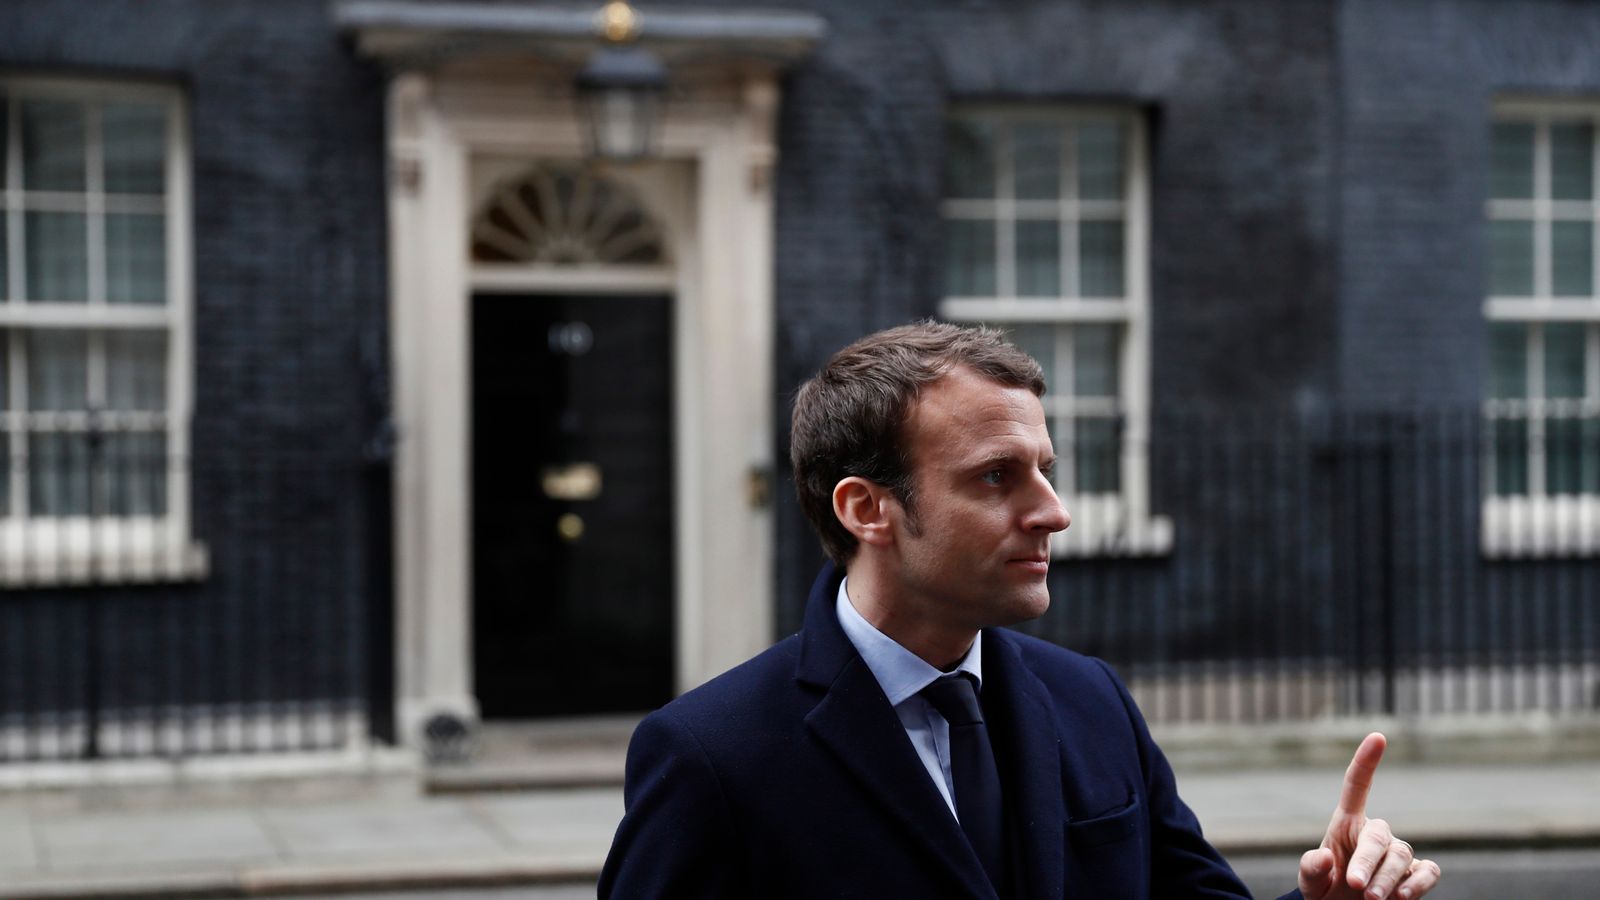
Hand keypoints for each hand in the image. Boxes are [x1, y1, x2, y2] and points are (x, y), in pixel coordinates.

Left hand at [1297, 733, 1440, 899]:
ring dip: (1387, 879)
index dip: (1366, 761)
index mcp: (1347, 824)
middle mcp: (1375, 834)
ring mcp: (1397, 854)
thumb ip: (1311, 868)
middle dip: (1367, 862)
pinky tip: (1404, 896)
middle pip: (1379, 837)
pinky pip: (1428, 871)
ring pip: (1401, 857)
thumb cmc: (1326, 889)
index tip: (1378, 736)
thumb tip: (1326, 856)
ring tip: (1372, 898)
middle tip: (1357, 887)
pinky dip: (1419, 883)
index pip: (1357, 786)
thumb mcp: (1310, 882)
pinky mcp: (1416, 874)